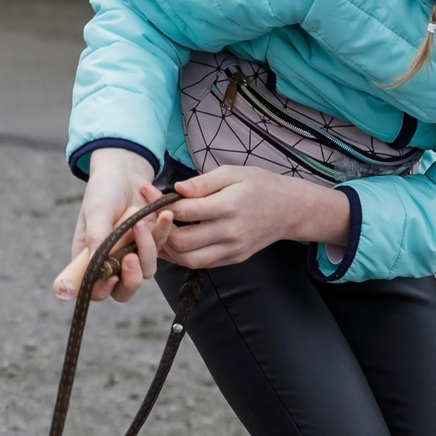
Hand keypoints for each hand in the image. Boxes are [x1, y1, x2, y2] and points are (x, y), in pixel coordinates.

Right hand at [53, 149, 169, 303]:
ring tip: (140, 223)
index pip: (93, 289)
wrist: (123, 172)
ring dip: (146, 249)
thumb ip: (96, 237)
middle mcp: (110, 262)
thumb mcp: (97, 211)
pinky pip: (161, 248)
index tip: (111, 277)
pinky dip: (162, 232)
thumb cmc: (102, 191)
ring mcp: (131, 254)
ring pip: (145, 271)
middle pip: (123, 291)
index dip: (101, 290)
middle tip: (131, 257)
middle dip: (130, 279)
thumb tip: (94, 264)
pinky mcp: (150, 244)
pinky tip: (163, 215)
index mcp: (89, 259)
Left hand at [158, 166, 350, 271]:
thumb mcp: (233, 173)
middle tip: (148, 216)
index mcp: (228, 206)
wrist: (289, 209)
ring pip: (188, 258)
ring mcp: (231, 249)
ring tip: (155, 233)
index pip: (184, 211)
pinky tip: (170, 245)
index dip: (160, 203)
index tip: (146, 193)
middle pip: (182, 240)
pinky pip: (201, 263)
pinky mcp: (233, 259)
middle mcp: (229, 232)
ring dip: (167, 248)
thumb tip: (177, 188)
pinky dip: (181, 257)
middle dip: (159, 229)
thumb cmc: (260, 185)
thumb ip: (203, 183)